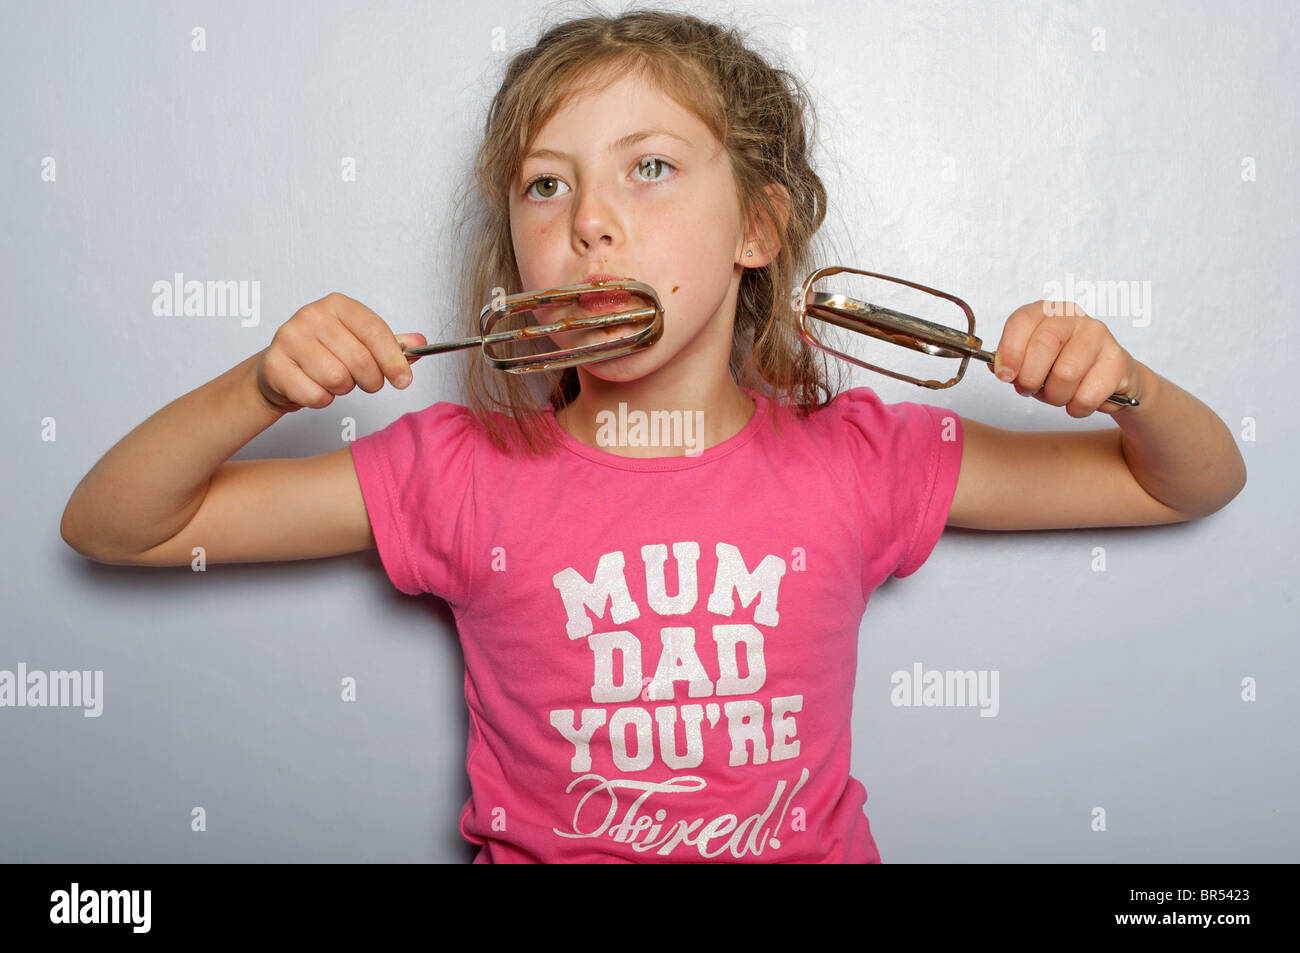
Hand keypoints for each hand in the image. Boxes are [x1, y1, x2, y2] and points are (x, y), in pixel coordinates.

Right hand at [255, 292, 427, 411]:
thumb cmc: (325, 353)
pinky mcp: (274, 365)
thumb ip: (392, 344)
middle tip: (366, 382)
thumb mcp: (361, 343)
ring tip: (337, 381)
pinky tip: (316, 388)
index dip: (394, 360)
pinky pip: (315, 395)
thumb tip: (420, 343)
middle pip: (359, 358)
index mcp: (337, 305)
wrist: (282, 369)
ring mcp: (288, 338)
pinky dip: (322, 399)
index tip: (404, 380)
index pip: (374, 331)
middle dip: (371, 380)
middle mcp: (310, 315)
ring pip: (337, 378)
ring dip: (344, 389)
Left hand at [987, 300, 1143, 416]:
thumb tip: (999, 368)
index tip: (1005, 375)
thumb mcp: (1030, 362)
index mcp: (1046, 312)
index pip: (1022, 321)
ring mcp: (1099, 335)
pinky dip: (1076, 407)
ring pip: (1065, 374)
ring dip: (1054, 396)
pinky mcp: (1118, 360)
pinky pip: (1087, 395)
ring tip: (1058, 395)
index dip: (1009, 351)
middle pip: (1044, 345)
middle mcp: (1073, 317)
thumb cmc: (1062, 367)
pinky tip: (1079, 400)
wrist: (1108, 379)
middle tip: (1030, 389)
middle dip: (1030, 378)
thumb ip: (1010, 363)